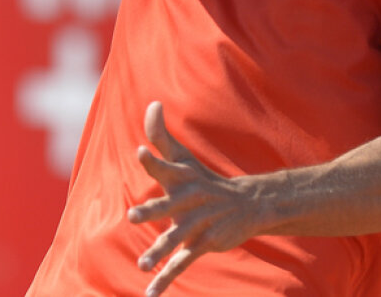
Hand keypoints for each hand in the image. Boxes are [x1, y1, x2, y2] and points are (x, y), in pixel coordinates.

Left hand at [127, 102, 260, 295]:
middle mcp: (191, 200)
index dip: (154, 160)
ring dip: (159, 251)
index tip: (143, 152)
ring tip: (142, 264)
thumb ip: (163, 135)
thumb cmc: (204, 181)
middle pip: (169, 204)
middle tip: (132, 215)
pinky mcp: (204, 243)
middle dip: (152, 209)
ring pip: (176, 238)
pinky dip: (166, 278)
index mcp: (183, 179)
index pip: (166, 167)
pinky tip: (150, 293)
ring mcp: (199, 223)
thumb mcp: (184, 158)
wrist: (248, 205)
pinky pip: (182, 262)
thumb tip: (153, 103)